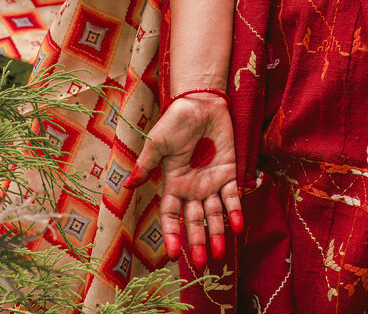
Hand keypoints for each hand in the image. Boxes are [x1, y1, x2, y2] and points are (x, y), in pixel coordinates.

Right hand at [124, 92, 241, 269]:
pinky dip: (236, 211)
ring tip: (221, 254)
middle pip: (194, 221)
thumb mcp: (157, 143)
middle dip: (197, 242)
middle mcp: (193, 188)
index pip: (171, 216)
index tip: (173, 254)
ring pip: (214, 214)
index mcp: (174, 184)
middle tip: (201, 264)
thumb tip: (129, 185)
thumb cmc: (175, 121)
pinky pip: (233, 196)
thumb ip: (146, 164)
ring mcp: (211, 182)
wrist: (200, 102)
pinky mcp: (229, 172)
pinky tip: (239, 226)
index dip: (171, 234)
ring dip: (218, 234)